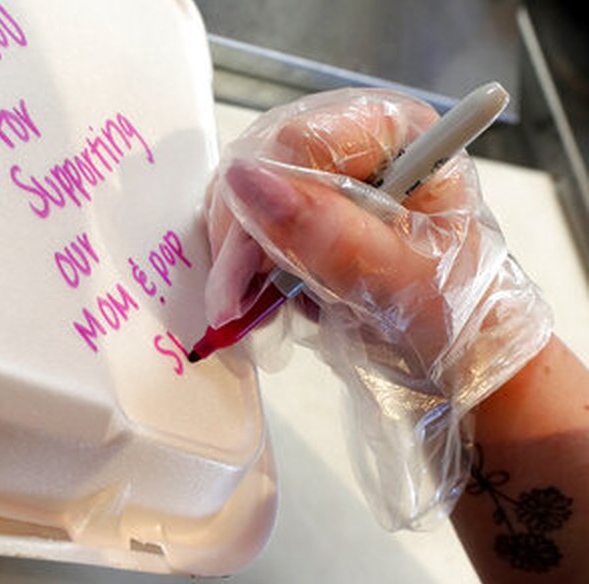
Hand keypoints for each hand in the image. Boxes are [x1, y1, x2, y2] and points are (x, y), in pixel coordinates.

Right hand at [204, 88, 551, 526]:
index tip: (242, 275)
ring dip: (239, 258)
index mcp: (399, 135)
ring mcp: (333, 176)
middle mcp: (360, 143)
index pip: (297, 141)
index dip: (259, 204)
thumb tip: (246, 179)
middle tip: (232, 303)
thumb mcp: (399, 280)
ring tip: (246, 310)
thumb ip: (327, 232)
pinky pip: (257, 223)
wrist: (469, 359)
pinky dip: (250, 267)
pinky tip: (261, 301)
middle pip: (263, 163)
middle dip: (241, 237)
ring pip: (251, 194)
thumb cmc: (460, 317)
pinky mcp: (314, 210)